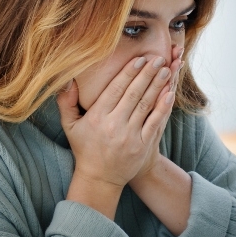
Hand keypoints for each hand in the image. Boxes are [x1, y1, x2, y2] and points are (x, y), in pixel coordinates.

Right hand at [57, 53, 175, 189]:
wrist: (100, 179)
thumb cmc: (85, 148)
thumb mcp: (70, 126)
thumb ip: (66, 102)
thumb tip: (67, 80)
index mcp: (97, 117)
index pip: (115, 89)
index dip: (128, 73)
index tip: (139, 59)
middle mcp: (114, 125)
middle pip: (133, 94)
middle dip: (147, 74)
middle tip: (157, 58)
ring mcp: (130, 136)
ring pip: (146, 105)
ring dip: (157, 86)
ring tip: (166, 70)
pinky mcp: (142, 146)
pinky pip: (155, 122)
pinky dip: (163, 107)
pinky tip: (169, 94)